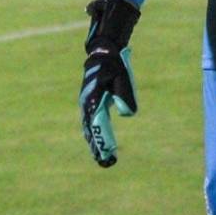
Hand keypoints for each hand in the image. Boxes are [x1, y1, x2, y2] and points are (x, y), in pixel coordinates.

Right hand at [78, 0, 139, 167]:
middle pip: (91, 130)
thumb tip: (128, 114)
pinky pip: (91, 121)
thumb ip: (125, 96)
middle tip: (106, 163)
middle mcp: (87, 102)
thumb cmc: (115, 64)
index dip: (103, 140)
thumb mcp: (123, 78)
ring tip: (103, 159)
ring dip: (96, 143)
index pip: (98, 125)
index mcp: (94, 98)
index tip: (109, 153)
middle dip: (98, 146)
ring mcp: (87, 102)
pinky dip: (95, 134)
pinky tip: (100, 144)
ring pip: (89, 127)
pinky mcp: (91, 102)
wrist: (103, 51)